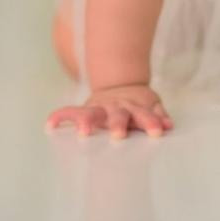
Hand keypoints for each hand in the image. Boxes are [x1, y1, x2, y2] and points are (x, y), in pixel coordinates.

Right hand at [45, 83, 174, 139]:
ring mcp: (99, 108)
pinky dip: (60, 116)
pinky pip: (69, 112)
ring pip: (92, 114)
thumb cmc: (137, 103)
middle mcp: (116, 107)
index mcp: (134, 107)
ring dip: (86, 122)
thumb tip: (169, 125)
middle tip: (119, 136)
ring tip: (82, 132)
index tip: (157, 132)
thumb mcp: (151, 104)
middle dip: (118, 125)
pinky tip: (50, 124)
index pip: (144, 115)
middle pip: (118, 116)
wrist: (120, 84)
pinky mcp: (85, 108)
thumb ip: (158, 115)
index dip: (151, 123)